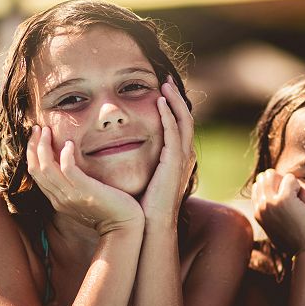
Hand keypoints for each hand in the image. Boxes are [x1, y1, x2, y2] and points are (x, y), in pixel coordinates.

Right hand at [27, 126, 142, 234]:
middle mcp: (60, 198)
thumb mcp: (84, 200)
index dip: (32, 153)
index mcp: (58, 200)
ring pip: (46, 168)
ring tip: (47, 130)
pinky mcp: (86, 191)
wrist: (123, 228)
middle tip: (37, 128)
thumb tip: (69, 169)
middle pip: (36, 169)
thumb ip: (74, 187)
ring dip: (44, 146)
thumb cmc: (109, 212)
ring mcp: (71, 196)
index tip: (36, 136)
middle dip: (34, 146)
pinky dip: (65, 155)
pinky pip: (68, 169)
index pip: (36, 174)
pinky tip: (69, 143)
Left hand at [140, 79, 195, 222]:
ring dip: (174, 101)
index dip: (171, 106)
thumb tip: (120, 150)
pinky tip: (159, 101)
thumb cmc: (143, 206)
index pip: (178, 125)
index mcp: (177, 159)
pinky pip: (175, 132)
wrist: (151, 226)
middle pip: (185, 118)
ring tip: (164, 84)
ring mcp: (182, 159)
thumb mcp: (144, 178)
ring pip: (184, 121)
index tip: (160, 90)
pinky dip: (169, 115)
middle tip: (166, 79)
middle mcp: (183, 156)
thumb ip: (140, 162)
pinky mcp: (175, 163)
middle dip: (176, 98)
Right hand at [251, 169, 304, 252]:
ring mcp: (270, 203)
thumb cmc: (298, 242)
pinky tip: (302, 199)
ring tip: (296, 196)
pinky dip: (298, 185)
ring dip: (286, 181)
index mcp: (258, 214)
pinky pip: (289, 178)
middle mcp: (260, 207)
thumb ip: (272, 218)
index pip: (258, 187)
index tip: (286, 196)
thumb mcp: (278, 231)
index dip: (273, 186)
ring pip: (271, 174)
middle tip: (293, 194)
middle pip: (263, 178)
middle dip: (278, 180)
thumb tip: (275, 209)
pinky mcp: (284, 199)